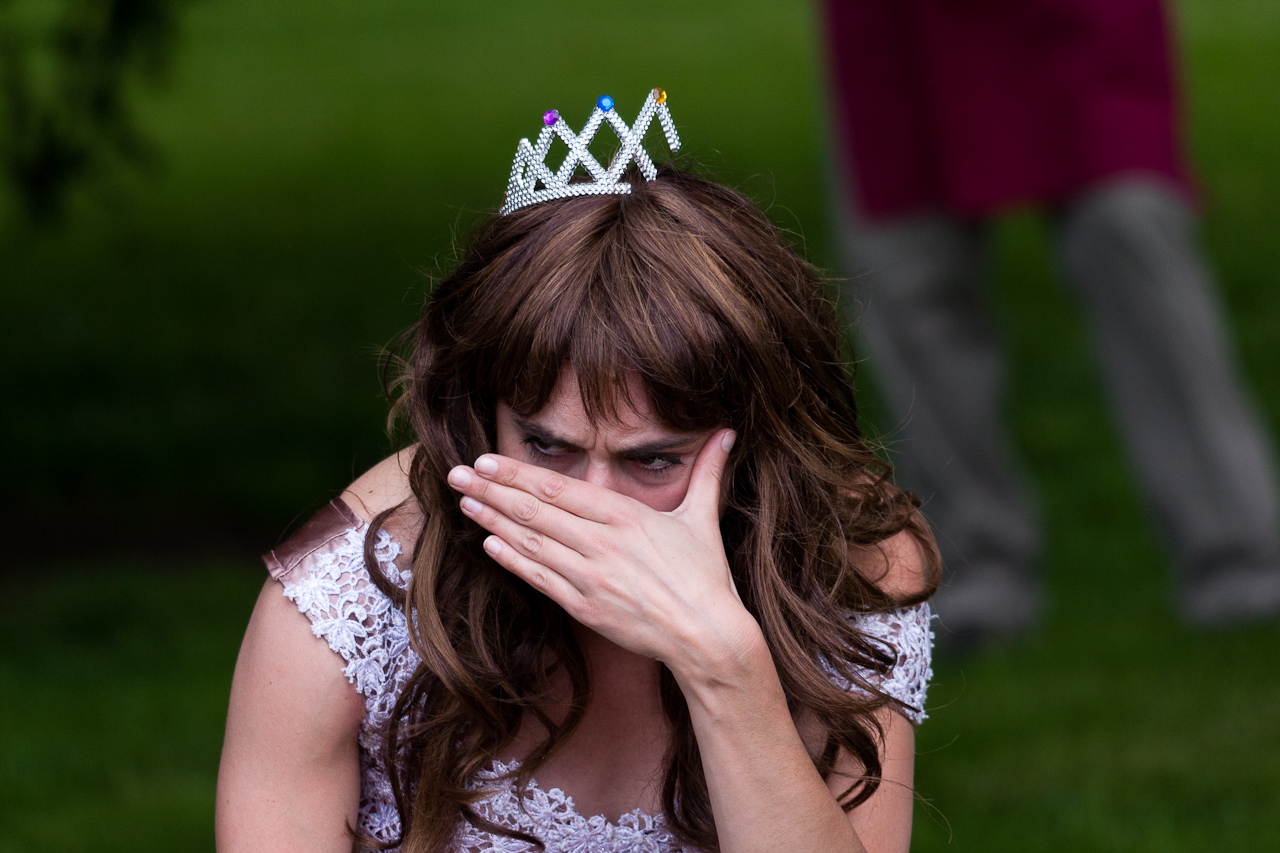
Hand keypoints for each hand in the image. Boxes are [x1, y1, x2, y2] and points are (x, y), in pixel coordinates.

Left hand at [445, 429, 759, 669]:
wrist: (706, 635)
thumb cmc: (706, 576)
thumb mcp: (703, 517)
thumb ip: (708, 472)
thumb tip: (729, 433)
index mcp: (625, 516)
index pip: (559, 489)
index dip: (518, 474)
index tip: (486, 461)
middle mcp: (601, 543)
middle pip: (534, 512)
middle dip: (492, 492)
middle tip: (457, 476)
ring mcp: (589, 576)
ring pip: (531, 544)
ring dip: (493, 521)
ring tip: (464, 504)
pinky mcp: (585, 607)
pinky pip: (540, 579)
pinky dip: (512, 561)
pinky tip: (489, 545)